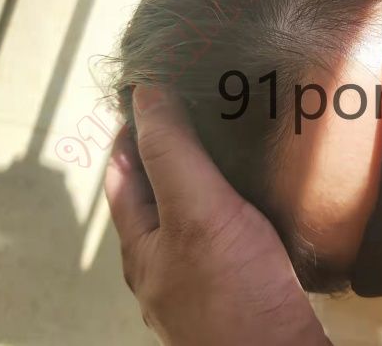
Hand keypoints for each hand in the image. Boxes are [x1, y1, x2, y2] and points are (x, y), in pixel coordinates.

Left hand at [105, 86, 328, 345]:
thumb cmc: (236, 293)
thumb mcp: (197, 213)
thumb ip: (172, 155)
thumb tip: (145, 93)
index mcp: (142, 243)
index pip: (124, 169)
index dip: (133, 126)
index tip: (155, 88)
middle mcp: (164, 261)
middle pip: (157, 190)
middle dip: (171, 147)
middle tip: (200, 105)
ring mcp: (200, 275)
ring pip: (193, 211)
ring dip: (204, 173)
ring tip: (231, 139)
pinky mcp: (236, 283)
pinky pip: (223, 229)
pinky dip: (231, 200)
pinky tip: (257, 191)